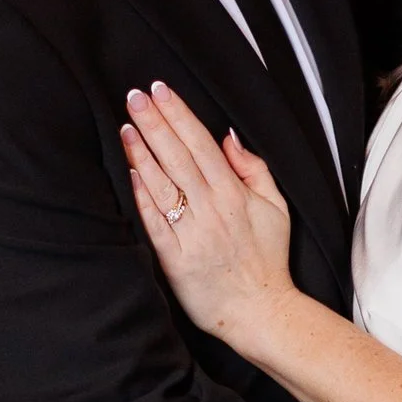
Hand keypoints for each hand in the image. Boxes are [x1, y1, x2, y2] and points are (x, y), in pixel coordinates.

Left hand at [122, 79, 293, 347]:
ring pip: (163, 184)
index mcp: (235, 194)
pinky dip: (142, 195)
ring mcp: (193, 234)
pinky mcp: (176, 259)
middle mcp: (212, 209)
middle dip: (155, 123)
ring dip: (142, 152)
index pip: (201, 144)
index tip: (160, 90)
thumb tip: (229, 138)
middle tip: (134, 96)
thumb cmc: (267, 259)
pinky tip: (130, 172)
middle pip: (178, 156)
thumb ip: (254, 169)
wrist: (261, 311)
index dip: (179, 114)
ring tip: (126, 126)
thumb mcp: (275, 208)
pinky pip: (155, 221)